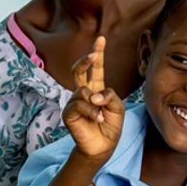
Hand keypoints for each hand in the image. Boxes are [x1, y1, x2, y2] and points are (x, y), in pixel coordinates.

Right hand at [61, 36, 124, 159]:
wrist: (103, 146)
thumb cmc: (110, 126)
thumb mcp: (118, 108)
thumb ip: (110, 96)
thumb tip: (93, 94)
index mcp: (97, 88)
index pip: (95, 69)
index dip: (97, 54)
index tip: (101, 39)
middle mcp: (84, 93)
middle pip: (79, 70)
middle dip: (85, 61)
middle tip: (93, 56)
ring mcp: (75, 102)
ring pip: (82, 91)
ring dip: (95, 103)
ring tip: (101, 115)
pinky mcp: (68, 113)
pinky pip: (78, 104)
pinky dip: (90, 111)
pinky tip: (96, 119)